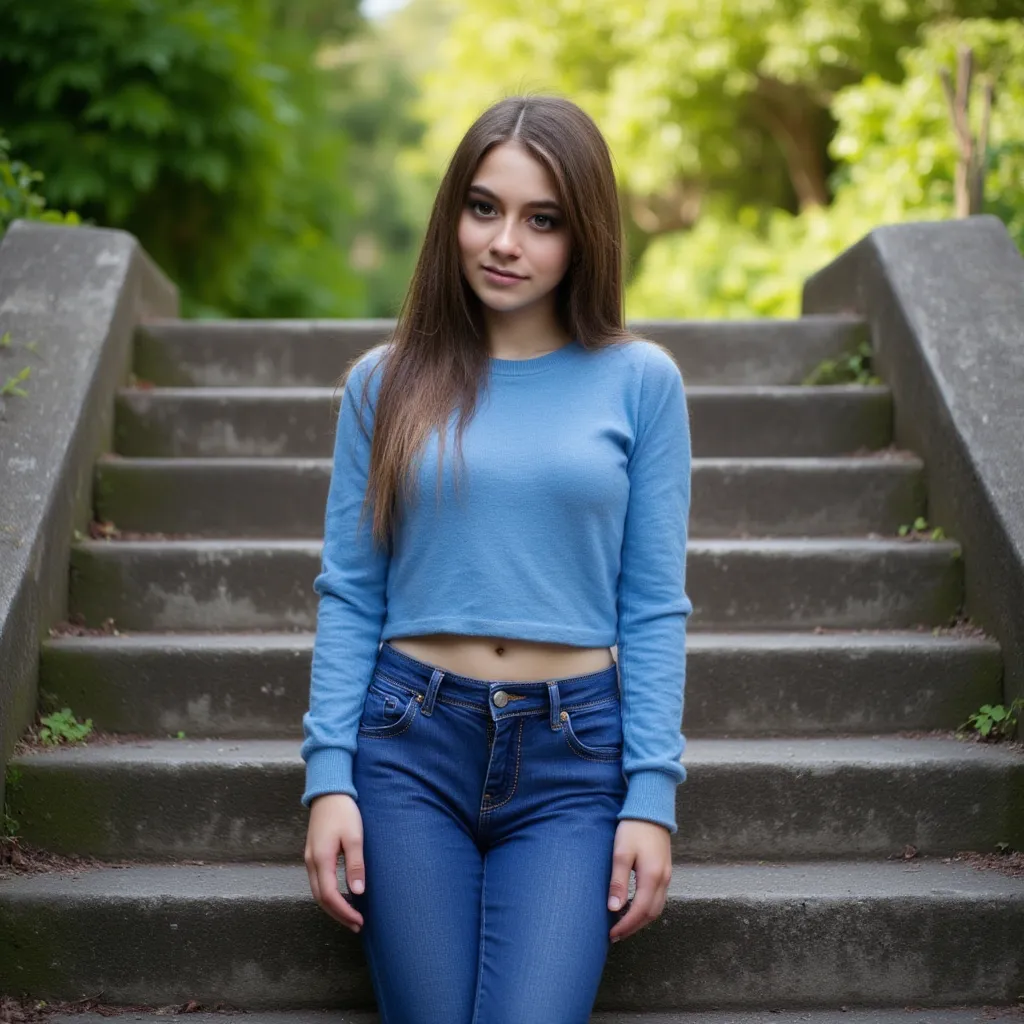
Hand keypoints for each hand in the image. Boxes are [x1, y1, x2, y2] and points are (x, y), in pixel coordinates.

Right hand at [304, 793, 365, 932]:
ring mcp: (310, 858)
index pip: (330, 896)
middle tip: (356, 925)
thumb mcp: (354, 836)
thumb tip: (357, 892)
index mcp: (321, 859)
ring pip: (317, 892)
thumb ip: (355, 864)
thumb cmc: (343, 811)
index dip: (344, 912)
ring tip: (350, 915)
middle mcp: (311, 862)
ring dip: (333, 906)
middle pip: (321, 899)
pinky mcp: (313, 854)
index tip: (359, 921)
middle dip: (338, 915)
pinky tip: (341, 896)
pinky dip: (328, 895)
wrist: (329, 791)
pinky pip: (318, 882)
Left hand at [607, 818, 671, 942]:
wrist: (651, 808)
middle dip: (634, 927)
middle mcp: (664, 880)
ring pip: (657, 907)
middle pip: (651, 914)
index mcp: (652, 877)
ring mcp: (667, 875)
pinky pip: (659, 897)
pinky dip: (647, 908)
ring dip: (641, 919)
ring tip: (623, 924)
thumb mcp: (621, 853)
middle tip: (616, 935)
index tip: (612, 935)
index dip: (626, 926)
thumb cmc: (633, 828)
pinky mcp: (665, 870)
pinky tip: (634, 906)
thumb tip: (614, 909)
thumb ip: (618, 882)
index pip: (640, 912)